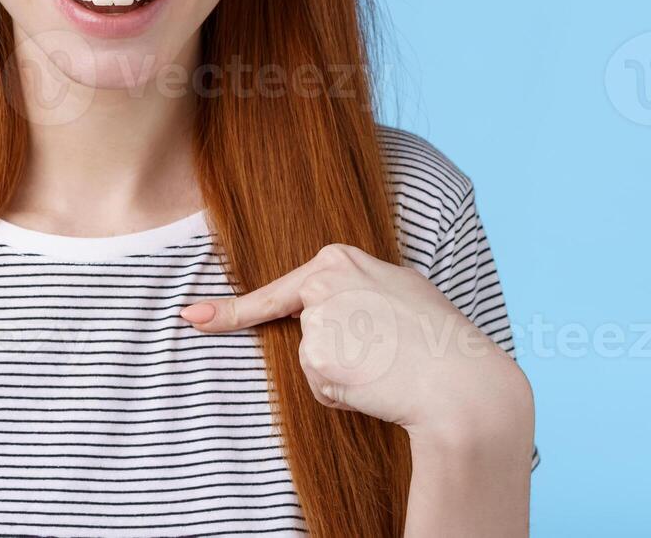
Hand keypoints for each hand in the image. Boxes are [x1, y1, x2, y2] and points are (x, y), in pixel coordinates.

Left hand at [181, 244, 531, 445]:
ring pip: (314, 359)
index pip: (280, 289)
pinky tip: (377, 383)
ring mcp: (316, 321)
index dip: (231, 310)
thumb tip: (316, 309)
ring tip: (390, 363)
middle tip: (384, 354)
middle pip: (306, 330)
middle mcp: (322, 283)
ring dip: (343, 372)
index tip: (191, 317)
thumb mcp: (399, 289)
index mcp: (340, 257)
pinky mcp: (316, 358)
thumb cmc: (437, 337)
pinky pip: (320, 385)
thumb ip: (356, 288)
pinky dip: (343, 393)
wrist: (459, 380)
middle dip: (332, 351)